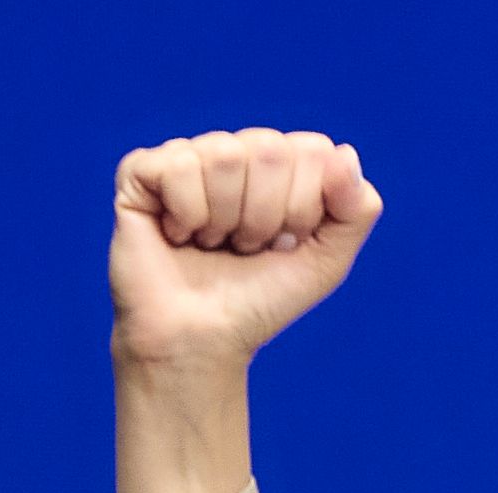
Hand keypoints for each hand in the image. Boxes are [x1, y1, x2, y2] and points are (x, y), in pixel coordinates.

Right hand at [110, 130, 380, 370]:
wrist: (203, 339)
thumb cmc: (260, 300)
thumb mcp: (327, 261)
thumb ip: (356, 209)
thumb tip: (344, 152)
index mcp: (280, 167)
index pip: (312, 150)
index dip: (304, 206)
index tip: (286, 243)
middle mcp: (235, 153)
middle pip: (269, 148)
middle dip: (266, 215)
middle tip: (246, 247)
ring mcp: (187, 158)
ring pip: (224, 154)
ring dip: (226, 218)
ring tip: (212, 243)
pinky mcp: (142, 172)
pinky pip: (178, 166)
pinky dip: (187, 215)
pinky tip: (178, 236)